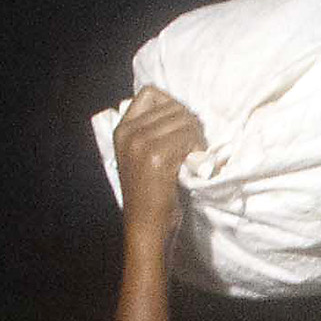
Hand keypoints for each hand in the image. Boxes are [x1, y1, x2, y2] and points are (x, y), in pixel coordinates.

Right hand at [113, 88, 205, 243]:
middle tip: (194, 148)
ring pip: (184, 121)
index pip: (151, 93)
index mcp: (122, 129)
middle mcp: (128, 133)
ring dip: (197, 138)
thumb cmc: (151, 194)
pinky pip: (188, 138)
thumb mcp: (141, 156)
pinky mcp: (156, 158)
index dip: (173, 105)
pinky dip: (198, 150)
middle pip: (173, 107)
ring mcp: (140, 144)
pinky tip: (195, 164)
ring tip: (194, 157)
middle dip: (191, 124)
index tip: (180, 127)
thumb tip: (184, 110)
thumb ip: (153, 131)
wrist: (147, 227)